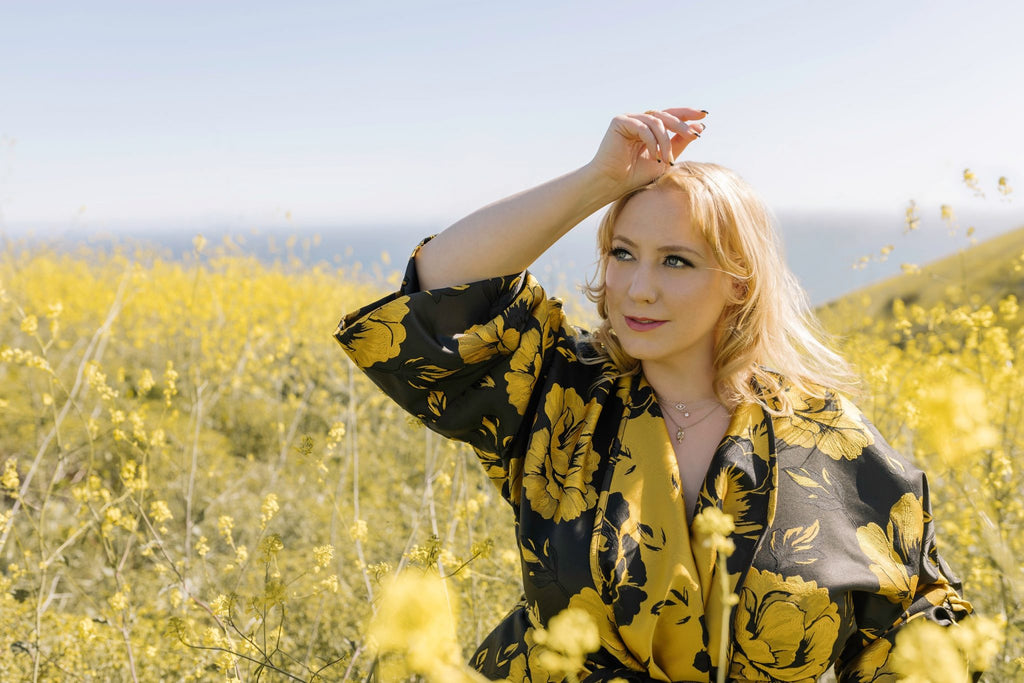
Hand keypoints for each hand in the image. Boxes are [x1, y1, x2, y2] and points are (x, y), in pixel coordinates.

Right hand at [586, 107, 706, 190]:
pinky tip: (654, 156)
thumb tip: (698, 127)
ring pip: (656, 121)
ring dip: (666, 141)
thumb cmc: (635, 176)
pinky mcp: (619, 121)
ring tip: (667, 159)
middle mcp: (638, 121)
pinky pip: (643, 127)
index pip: (670, 116)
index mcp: (648, 128)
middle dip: (682, 125)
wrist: (612, 184)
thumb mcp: (665, 159)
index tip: (704, 115)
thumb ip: (680, 143)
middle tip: (695, 135)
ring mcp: (628, 119)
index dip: (687, 114)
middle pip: (665, 115)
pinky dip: (652, 141)